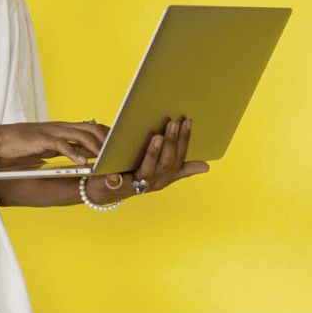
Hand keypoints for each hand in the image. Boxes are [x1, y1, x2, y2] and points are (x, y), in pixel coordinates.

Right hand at [0, 120, 109, 166]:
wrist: (1, 139)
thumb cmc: (25, 143)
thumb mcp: (51, 145)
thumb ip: (68, 147)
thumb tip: (86, 154)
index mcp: (63, 128)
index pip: (91, 126)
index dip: (106, 134)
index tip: (119, 144)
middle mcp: (60, 127)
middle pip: (90, 127)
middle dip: (106, 139)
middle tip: (117, 152)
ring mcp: (52, 132)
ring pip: (80, 134)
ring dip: (95, 146)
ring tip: (105, 158)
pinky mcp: (42, 139)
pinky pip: (62, 145)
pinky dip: (74, 154)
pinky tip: (82, 164)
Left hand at [87, 117, 208, 202]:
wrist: (105, 191)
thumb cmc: (134, 174)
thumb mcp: (158, 170)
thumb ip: (180, 168)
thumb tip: (206, 166)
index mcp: (164, 177)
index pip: (179, 158)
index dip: (184, 140)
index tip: (188, 121)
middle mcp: (153, 183)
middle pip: (166, 163)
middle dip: (172, 142)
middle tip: (174, 123)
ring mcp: (136, 185)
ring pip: (148, 170)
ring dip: (153, 153)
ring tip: (158, 136)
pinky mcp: (116, 186)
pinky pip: (117, 182)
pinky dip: (117, 177)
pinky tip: (117, 168)